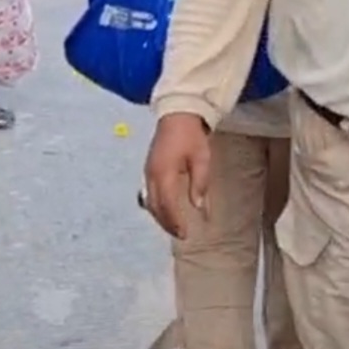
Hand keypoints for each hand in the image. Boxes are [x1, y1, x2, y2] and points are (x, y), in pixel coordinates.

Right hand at [143, 113, 211, 237]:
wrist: (177, 114)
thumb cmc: (191, 136)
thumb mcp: (201, 159)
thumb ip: (199, 184)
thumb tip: (199, 208)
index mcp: (164, 173)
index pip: (168, 205)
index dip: (176, 221)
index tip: (185, 233)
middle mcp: (151, 175)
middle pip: (156, 206)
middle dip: (167, 222)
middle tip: (181, 234)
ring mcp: (147, 171)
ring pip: (150, 201)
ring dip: (160, 216)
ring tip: (173, 226)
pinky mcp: (148, 168)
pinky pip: (148, 193)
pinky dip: (156, 205)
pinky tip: (165, 210)